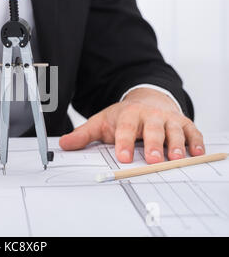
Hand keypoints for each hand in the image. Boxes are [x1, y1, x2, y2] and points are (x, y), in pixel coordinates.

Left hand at [59, 88, 204, 163]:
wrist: (147, 100)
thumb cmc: (124, 117)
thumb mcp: (101, 122)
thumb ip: (83, 135)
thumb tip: (63, 144)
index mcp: (128, 115)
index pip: (125, 128)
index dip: (124, 142)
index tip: (122, 156)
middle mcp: (149, 116)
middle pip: (152, 130)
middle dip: (153, 144)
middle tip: (152, 159)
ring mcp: (167, 119)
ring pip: (173, 131)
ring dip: (175, 144)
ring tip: (175, 158)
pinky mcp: (183, 124)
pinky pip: (191, 132)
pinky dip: (195, 142)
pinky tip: (195, 153)